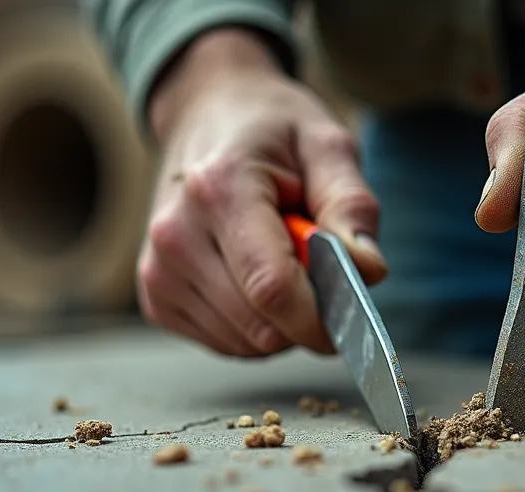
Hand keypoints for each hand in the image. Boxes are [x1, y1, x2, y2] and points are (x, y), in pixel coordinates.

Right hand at [140, 28, 385, 356]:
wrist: (205, 115)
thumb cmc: (272, 131)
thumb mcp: (327, 146)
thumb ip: (352, 207)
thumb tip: (368, 271)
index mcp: (220, 190)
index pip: (273, 289)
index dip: (321, 319)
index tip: (353, 318)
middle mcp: (176, 235)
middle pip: (261, 327)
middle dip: (306, 315)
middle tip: (317, 267)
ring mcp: (158, 270)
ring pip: (246, 344)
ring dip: (280, 321)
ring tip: (280, 261)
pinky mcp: (155, 296)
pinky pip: (225, 344)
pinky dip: (253, 326)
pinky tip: (252, 277)